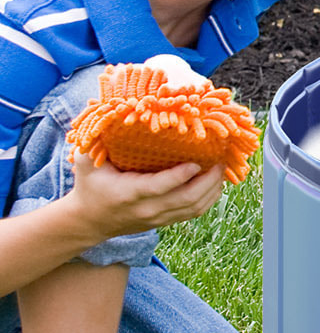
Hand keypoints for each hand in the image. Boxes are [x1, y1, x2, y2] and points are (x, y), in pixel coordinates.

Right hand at [65, 152, 225, 239]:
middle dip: (209, 180)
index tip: (196, 162)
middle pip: (186, 199)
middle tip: (220, 161)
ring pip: (194, 209)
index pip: (160, 187)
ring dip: (213, 189)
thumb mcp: (88, 162)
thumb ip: (97, 140)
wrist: (87, 222)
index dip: (180, 176)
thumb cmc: (89, 185)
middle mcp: (146, 209)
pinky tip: (214, 182)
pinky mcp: (164, 222)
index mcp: (128, 193)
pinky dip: (209, 198)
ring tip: (221, 168)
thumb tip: (112, 110)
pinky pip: (193, 213)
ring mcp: (157, 218)